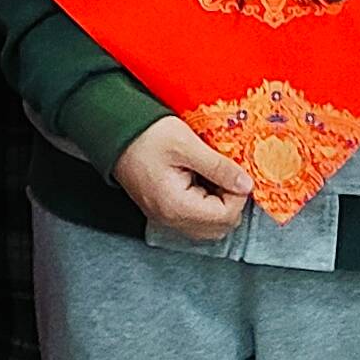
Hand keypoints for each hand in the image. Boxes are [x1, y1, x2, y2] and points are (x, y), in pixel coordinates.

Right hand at [113, 114, 262, 243]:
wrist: (113, 132)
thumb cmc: (145, 135)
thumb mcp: (186, 144)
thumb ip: (219, 167)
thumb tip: (246, 184)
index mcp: (177, 206)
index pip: (226, 216)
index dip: (237, 193)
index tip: (233, 170)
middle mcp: (171, 219)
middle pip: (220, 227)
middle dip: (230, 201)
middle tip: (224, 173)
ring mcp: (165, 218)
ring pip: (209, 226)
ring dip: (219, 205)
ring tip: (212, 177)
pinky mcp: (163, 211)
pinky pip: (195, 220)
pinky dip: (206, 205)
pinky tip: (201, 182)